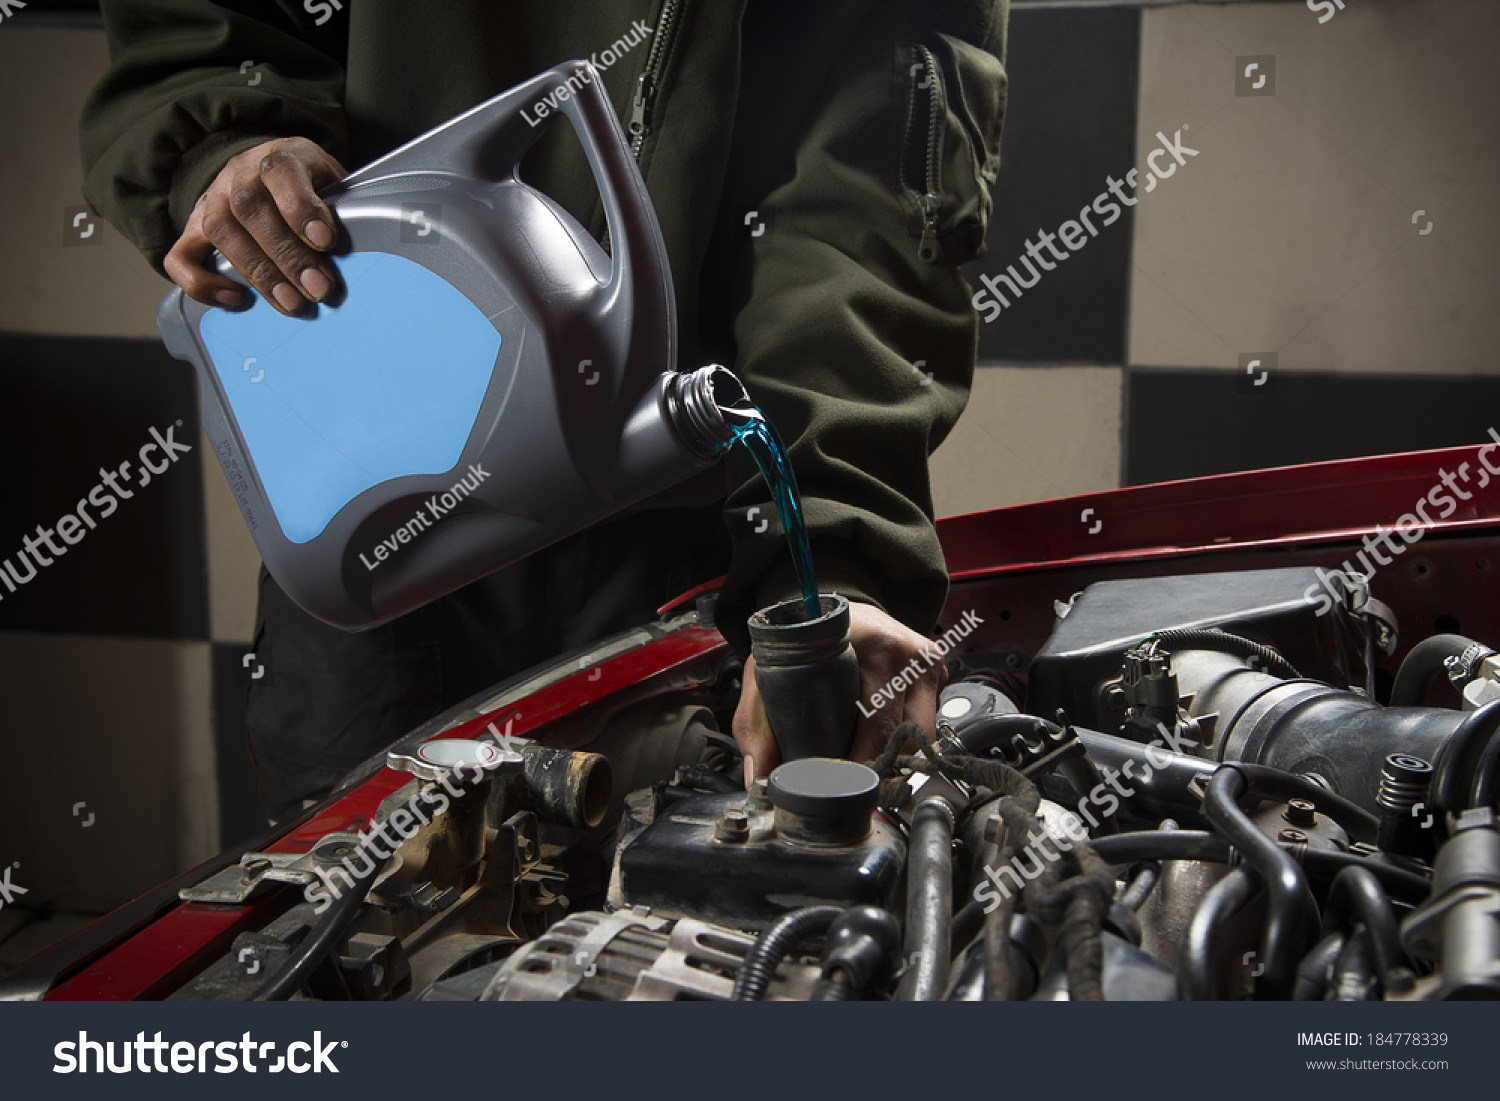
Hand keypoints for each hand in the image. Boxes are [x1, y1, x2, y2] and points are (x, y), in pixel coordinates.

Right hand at [165, 137, 347, 315]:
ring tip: (290, 302)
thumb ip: (343, 210)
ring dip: (258, 272)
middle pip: (251, 208)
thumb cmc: (310, 188)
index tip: (325, 239)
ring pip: (220, 230)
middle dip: (288, 254)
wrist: (267, 172)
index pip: (282, 171)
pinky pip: (180, 256)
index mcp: (281, 156)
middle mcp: (240, 173)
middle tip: (318, 288)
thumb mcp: (334, 185)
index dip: (301, 206)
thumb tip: (366, 251)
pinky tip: (235, 300)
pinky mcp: (192, 230)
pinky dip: (202, 283)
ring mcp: (212, 200)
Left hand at [732, 600, 948, 784]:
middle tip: (849, 782)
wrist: (831, 608)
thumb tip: (758, 773)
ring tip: (862, 767)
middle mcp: (912, 656)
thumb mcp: (771, 669)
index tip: (837, 782)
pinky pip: (928, 723)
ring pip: (922, 736)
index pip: (879, 724)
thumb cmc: (806, 636)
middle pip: (907, 738)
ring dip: (895, 756)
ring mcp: (930, 666)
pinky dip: (905, 738)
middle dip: (879, 767)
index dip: (859, 762)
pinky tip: (878, 740)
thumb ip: (758, 722)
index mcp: (880, 648)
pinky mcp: (938, 676)